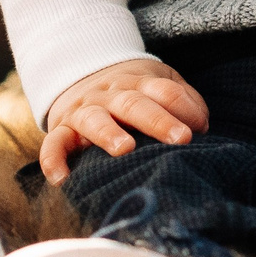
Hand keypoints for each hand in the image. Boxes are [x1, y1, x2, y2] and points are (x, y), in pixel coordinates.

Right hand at [39, 58, 210, 184]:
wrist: (82, 77)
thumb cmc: (134, 91)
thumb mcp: (159, 84)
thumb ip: (183, 100)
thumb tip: (202, 124)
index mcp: (139, 82)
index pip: (164, 90)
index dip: (184, 107)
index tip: (201, 127)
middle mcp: (110, 94)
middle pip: (134, 103)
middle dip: (158, 120)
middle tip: (181, 139)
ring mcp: (84, 110)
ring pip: (94, 118)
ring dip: (109, 132)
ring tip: (125, 149)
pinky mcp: (60, 129)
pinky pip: (53, 144)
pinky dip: (53, 160)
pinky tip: (63, 179)